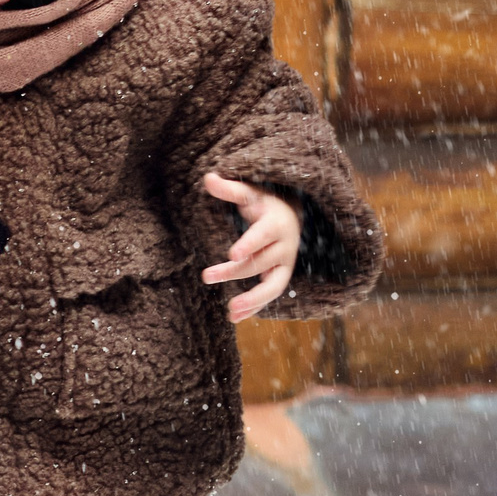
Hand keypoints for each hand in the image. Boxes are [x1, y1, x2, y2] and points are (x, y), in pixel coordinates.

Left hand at [201, 173, 301, 321]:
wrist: (290, 218)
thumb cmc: (264, 204)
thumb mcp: (249, 194)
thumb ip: (229, 189)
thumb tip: (207, 177)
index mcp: (276, 224)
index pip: (263, 235)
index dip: (249, 244)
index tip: (232, 253)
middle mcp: (284, 247)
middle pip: (260, 262)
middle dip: (234, 271)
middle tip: (205, 276)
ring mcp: (284, 265)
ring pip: (273, 286)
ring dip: (253, 300)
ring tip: (230, 312)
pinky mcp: (280, 277)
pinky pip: (270, 295)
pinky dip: (255, 307)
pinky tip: (234, 318)